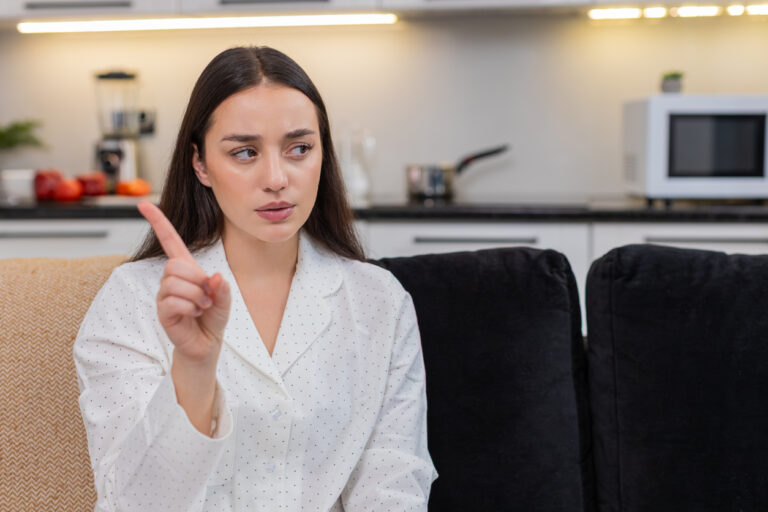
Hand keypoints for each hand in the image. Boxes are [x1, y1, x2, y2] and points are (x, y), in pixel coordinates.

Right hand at [137, 201, 230, 364]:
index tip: (144, 204)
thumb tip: (214, 277)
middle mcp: (171, 279)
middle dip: (196, 279)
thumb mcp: (224, 300)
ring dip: (196, 296)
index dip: (158, 222)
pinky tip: (194, 314)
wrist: (206, 344)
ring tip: (202, 307)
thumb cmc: (212, 318)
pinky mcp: (162, 311)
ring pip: (175, 283)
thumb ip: (222, 288)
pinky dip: (190, 307)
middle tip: (206, 294)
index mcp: (186, 269)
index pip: (170, 241)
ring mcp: (164, 295)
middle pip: (174, 265)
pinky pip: (173, 301)